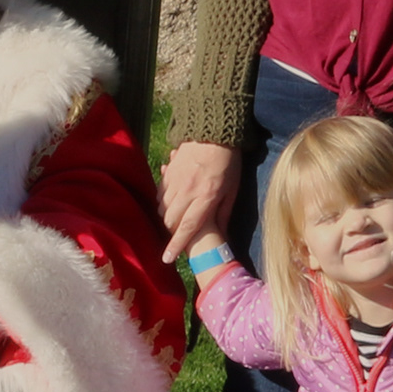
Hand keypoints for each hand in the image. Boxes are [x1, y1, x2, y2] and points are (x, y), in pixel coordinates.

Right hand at [160, 141, 242, 261]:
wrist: (213, 131)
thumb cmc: (228, 163)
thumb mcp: (233, 189)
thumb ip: (224, 213)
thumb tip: (221, 237)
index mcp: (207, 197)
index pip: (188, 227)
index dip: (176, 245)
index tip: (167, 259)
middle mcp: (187, 191)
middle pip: (170, 221)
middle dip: (170, 232)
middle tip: (176, 237)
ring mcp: (175, 180)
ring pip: (162, 208)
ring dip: (166, 217)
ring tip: (175, 219)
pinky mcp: (168, 172)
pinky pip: (159, 193)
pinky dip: (162, 201)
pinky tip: (171, 201)